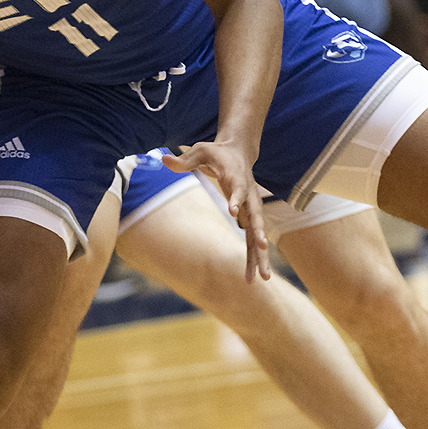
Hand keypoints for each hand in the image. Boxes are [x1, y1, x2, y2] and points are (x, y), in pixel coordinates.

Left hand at [163, 142, 270, 280]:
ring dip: (261, 255)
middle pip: (257, 216)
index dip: (236, 199)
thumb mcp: (200, 151)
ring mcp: (252, 208)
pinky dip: (254, 258)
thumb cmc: (217, 153)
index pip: (239, 189)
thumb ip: (183, 160)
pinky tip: (251, 278)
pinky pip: (252, 241)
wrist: (239, 152)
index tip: (233, 212)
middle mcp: (249, 195)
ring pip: (258, 234)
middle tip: (263, 247)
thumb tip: (162, 160)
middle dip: (260, 232)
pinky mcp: (250, 217)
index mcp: (238, 177)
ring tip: (264, 277)